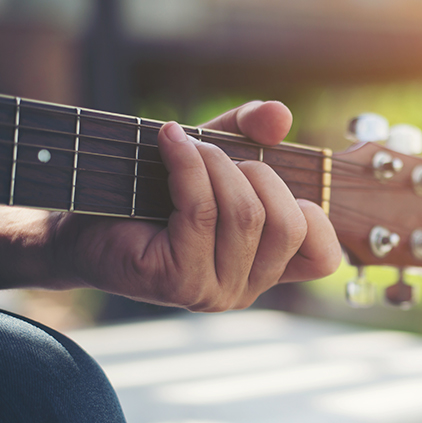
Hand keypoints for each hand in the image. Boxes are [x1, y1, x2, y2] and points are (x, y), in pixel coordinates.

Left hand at [46, 101, 340, 310]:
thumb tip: (280, 115)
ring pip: (245, 215)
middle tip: (218, 154)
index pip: (324, 258)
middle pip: (287, 225)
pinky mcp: (179, 281)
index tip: (268, 179)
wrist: (80, 224)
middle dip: (258, 172)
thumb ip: (253, 134)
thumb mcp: (216, 155)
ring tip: (186, 145)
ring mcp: (215, 292)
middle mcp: (247, 289)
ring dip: (216, 163)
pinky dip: (188, 165)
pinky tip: (169, 141)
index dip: (313, 213)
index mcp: (266, 270)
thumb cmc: (153, 193)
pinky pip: (202, 211)